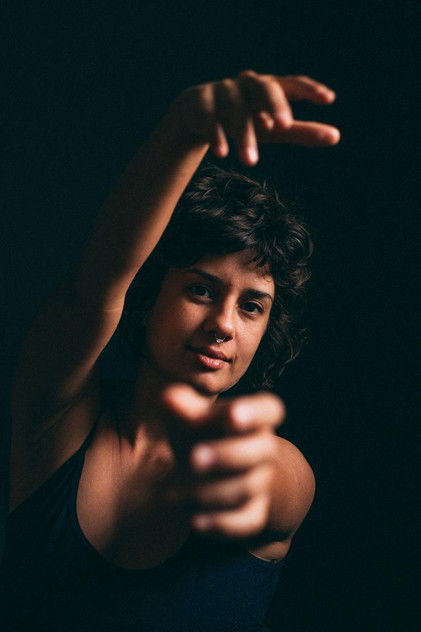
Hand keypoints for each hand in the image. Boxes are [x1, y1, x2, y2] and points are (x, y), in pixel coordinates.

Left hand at [162, 384, 284, 538]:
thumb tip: (168, 399)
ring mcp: (262, 481)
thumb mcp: (189, 415)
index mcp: (254, 416)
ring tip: (171, 493)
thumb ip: (180, 405)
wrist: (213, 470)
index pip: (269, 410)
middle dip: (226, 455)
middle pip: (262, 450)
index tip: (232, 413)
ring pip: (247, 487)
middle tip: (193, 458)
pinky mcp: (254, 513)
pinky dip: (222, 524)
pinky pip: (247, 521)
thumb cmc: (199, 432)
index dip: (254, 412)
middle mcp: (265, 448)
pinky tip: (193, 521)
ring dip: (209, 492)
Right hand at [171, 70, 339, 165]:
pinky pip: (210, 120)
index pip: (293, 84)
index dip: (310, 90)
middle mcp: (248, 85)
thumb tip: (336, 136)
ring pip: (236, 111)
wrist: (199, 113)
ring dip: (243, 136)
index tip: (329, 99)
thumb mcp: (274, 128)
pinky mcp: (202, 104)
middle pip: (264, 89)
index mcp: (269, 87)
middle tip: (284, 126)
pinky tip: (223, 153)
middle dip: (274, 106)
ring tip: (251, 162)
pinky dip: (217, 135)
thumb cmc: (248, 118)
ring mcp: (223, 91)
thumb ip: (302, 131)